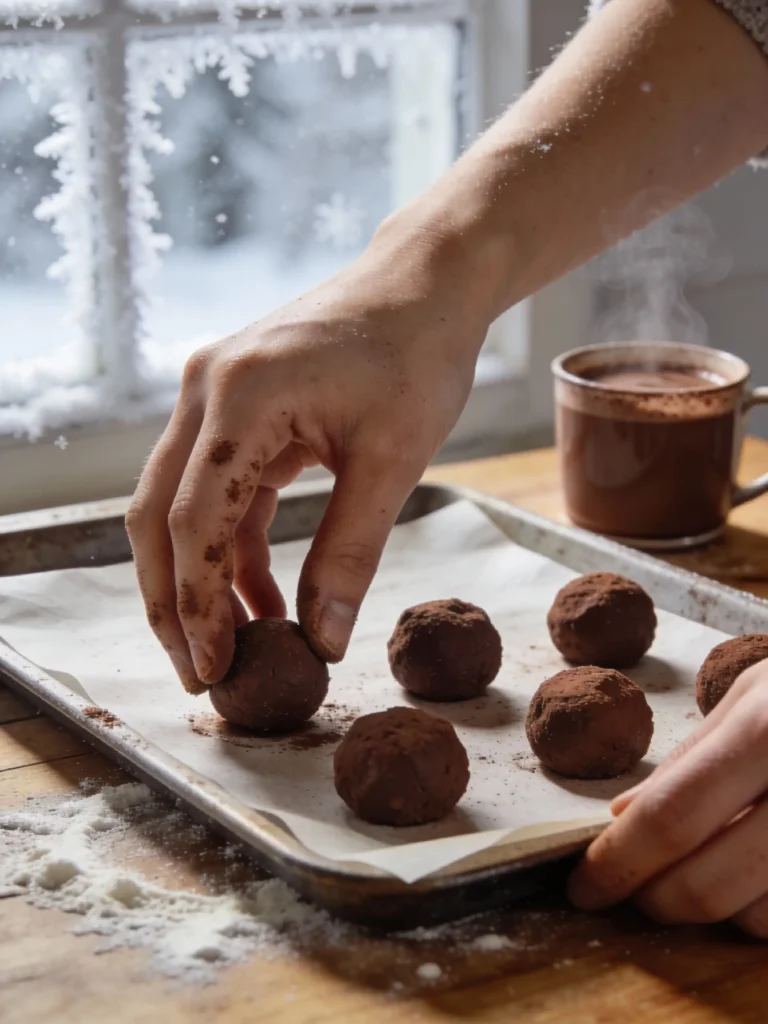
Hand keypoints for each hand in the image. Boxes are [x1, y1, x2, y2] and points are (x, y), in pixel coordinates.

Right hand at [126, 222, 488, 692]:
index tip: (216, 666)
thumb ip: (351, 552)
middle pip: (159, 516)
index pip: (193, 520)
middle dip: (173, 601)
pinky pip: (218, 491)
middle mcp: (206, 391)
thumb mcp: (392, 460)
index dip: (197, 602)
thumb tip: (325, 641)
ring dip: (203, 579)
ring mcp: (213, 395)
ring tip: (238, 645)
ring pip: (181, 507)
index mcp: (240, 397)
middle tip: (200, 672)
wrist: (425, 285)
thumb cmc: (418, 355)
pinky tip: (267, 597)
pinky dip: (234, 548)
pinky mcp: (234, 407)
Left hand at [568, 658, 767, 936]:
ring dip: (714, 907)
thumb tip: (622, 818)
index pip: (672, 816)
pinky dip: (763, 910)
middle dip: (654, 898)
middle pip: (708, 883)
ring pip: (758, 918)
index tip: (582, 886)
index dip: (617, 861)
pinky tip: (755, 869)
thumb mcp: (757, 691)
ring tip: (704, 865)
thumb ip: (692, 758)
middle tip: (631, 889)